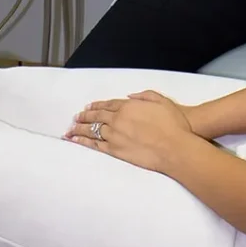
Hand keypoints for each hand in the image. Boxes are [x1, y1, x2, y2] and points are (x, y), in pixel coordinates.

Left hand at [65, 90, 193, 172]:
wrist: (174, 147)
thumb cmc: (173, 125)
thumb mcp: (162, 102)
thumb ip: (145, 95)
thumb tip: (130, 96)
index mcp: (129, 106)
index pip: (108, 105)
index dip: (98, 105)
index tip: (89, 106)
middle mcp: (119, 119)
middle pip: (97, 116)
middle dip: (85, 116)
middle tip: (76, 117)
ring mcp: (115, 135)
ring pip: (93, 130)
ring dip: (80, 128)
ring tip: (71, 129)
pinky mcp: (116, 151)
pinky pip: (96, 145)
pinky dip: (84, 142)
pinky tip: (76, 141)